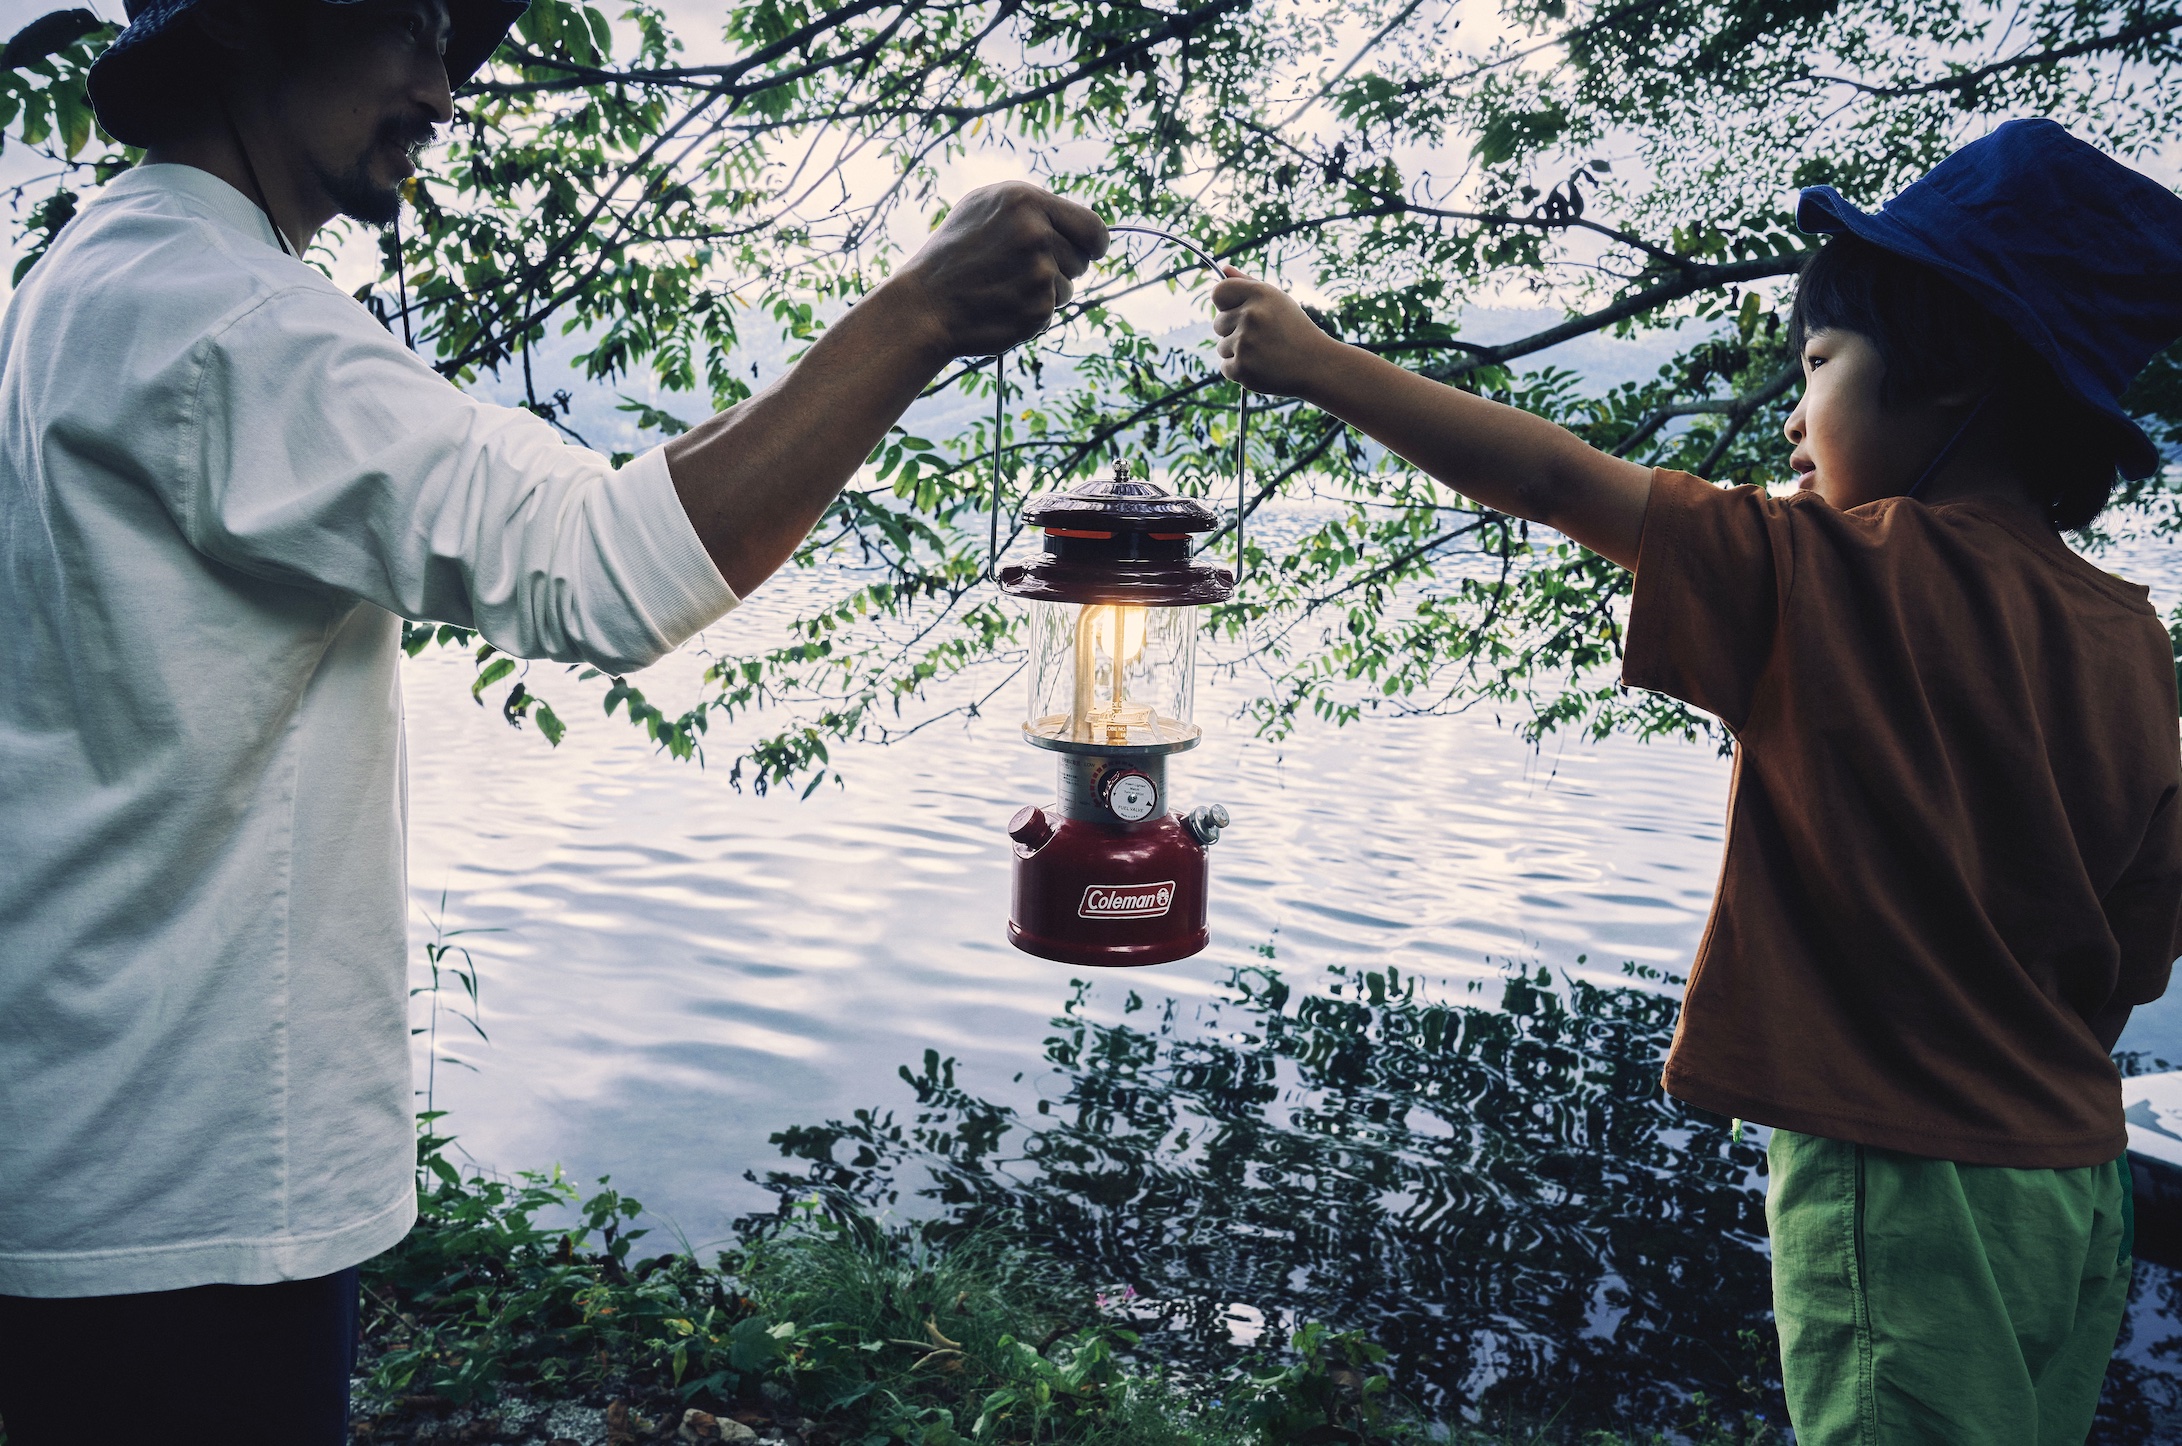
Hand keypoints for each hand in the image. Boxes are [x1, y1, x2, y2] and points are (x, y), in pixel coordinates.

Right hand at [891, 182, 1108, 358]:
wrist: (924, 304)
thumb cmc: (954, 253)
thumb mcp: (984, 207)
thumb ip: (1032, 206)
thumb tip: (1076, 220)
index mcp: (1025, 200)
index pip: (1093, 226)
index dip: (1095, 243)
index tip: (1092, 251)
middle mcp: (1036, 233)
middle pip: (1082, 261)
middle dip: (1062, 268)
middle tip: (1022, 271)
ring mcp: (1039, 273)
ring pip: (1068, 289)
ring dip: (1045, 293)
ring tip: (1004, 288)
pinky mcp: (1038, 309)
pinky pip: (1051, 313)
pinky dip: (1032, 314)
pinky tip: (1001, 307)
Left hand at [1213, 269, 1343, 399]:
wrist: (1317, 365)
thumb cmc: (1295, 330)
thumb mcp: (1276, 300)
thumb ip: (1247, 283)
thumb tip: (1223, 268)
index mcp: (1259, 293)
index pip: (1218, 292)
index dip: (1224, 304)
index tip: (1235, 311)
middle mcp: (1251, 315)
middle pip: (1217, 323)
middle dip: (1233, 331)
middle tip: (1262, 337)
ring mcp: (1245, 343)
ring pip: (1221, 347)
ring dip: (1238, 353)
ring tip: (1265, 353)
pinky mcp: (1243, 368)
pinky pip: (1225, 368)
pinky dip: (1240, 371)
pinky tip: (1262, 367)